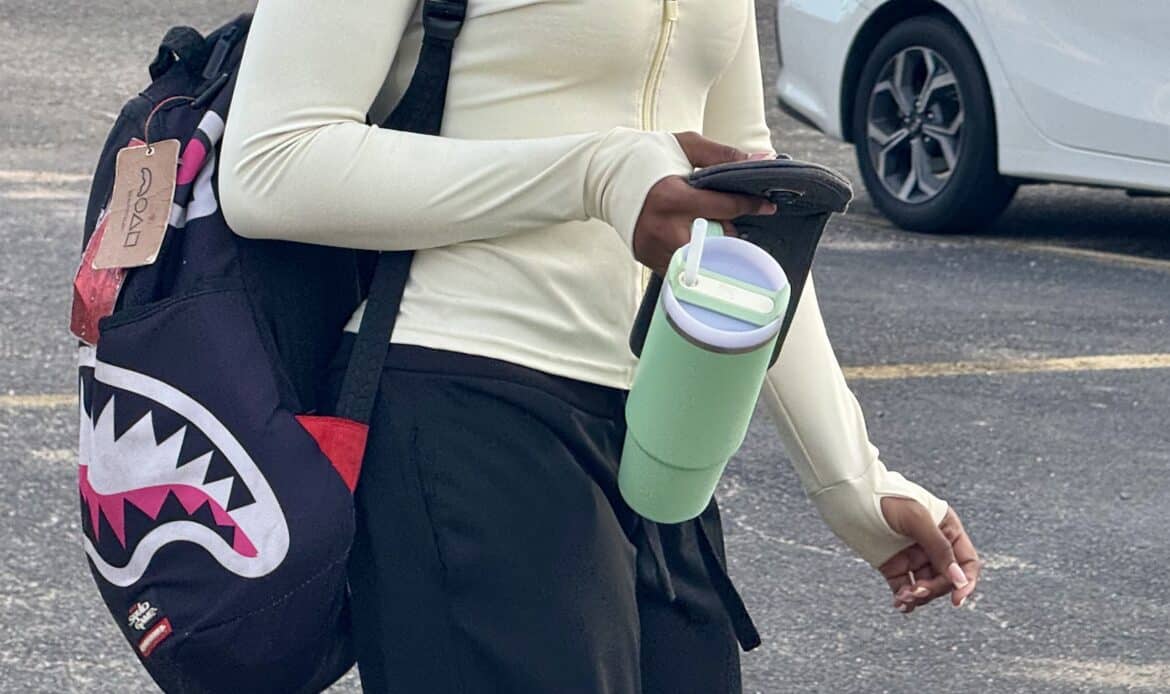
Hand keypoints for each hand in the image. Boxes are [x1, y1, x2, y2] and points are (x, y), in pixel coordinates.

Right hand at [633, 132, 775, 274]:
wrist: (603, 176)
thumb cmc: (645, 157)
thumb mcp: (684, 145)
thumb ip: (723, 155)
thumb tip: (762, 160)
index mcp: (673, 196)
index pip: (724, 208)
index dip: (750, 206)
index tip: (767, 207)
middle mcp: (663, 226)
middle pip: (716, 242)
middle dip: (728, 231)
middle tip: (727, 219)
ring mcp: (653, 247)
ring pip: (701, 260)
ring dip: (711, 247)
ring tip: (709, 229)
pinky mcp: (647, 258)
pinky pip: (683, 266)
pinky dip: (692, 255)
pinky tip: (690, 239)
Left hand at [878, 499, 981, 612]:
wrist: (852, 495)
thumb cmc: (888, 499)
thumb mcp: (918, 519)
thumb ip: (939, 548)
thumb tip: (959, 579)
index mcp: (947, 530)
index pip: (966, 563)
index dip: (966, 582)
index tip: (957, 600)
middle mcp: (933, 546)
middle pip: (945, 579)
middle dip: (934, 589)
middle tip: (916, 592)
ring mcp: (913, 556)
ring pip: (925, 586)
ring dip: (918, 596)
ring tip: (903, 598)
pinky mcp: (893, 565)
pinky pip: (904, 587)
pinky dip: (904, 599)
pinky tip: (900, 604)